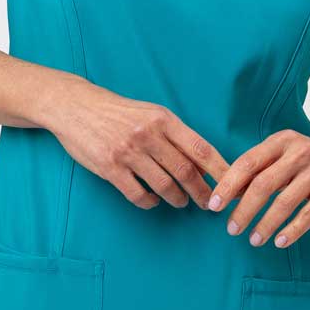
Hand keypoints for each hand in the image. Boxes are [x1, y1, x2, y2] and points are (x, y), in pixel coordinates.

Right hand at [39, 72, 229, 209]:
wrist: (75, 106)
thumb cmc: (117, 112)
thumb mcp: (150, 113)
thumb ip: (173, 135)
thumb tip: (201, 163)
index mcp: (163, 119)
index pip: (200, 148)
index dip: (220, 170)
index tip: (233, 185)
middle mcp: (148, 135)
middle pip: (186, 171)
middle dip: (202, 192)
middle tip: (210, 204)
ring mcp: (128, 152)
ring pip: (164, 186)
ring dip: (177, 199)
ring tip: (181, 202)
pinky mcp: (110, 168)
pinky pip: (138, 194)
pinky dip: (149, 202)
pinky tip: (152, 201)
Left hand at [207, 129, 309, 247]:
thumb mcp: (285, 157)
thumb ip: (259, 172)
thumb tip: (227, 195)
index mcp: (281, 141)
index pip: (248, 162)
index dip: (228, 185)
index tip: (214, 205)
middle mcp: (300, 151)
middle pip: (264, 183)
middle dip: (244, 209)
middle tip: (231, 229)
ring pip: (286, 201)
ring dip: (266, 223)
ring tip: (253, 239)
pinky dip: (293, 229)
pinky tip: (279, 241)